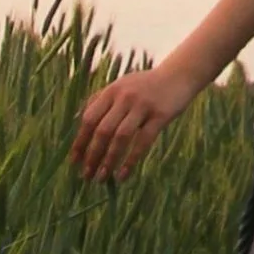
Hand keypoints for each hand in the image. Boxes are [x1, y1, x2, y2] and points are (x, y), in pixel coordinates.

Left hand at [70, 64, 194, 182]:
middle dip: (92, 155)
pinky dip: (131, 160)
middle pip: (103, 130)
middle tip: (87, 175)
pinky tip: (123, 175)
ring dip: (109, 160)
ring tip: (102, 178)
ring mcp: (143, 105)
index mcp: (111, 91)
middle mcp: (124, 97)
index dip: (80, 141)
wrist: (179, 75)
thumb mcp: (121, 86)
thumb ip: (100, 99)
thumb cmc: (146, 85)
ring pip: (121, 137)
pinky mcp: (161, 115)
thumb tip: (77, 120)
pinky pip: (143, 141)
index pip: (89, 118)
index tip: (73, 162)